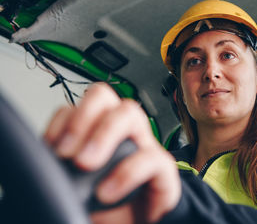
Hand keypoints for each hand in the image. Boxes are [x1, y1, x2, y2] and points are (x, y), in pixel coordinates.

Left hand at [44, 83, 180, 223]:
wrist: (136, 222)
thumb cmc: (108, 202)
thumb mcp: (77, 181)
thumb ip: (63, 166)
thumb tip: (43, 163)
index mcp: (98, 129)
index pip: (78, 104)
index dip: (63, 120)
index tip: (51, 148)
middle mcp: (120, 130)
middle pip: (103, 96)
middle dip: (82, 117)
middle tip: (67, 152)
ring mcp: (143, 145)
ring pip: (129, 113)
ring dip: (103, 134)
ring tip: (85, 164)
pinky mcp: (162, 168)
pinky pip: (151, 157)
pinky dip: (126, 172)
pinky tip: (107, 191)